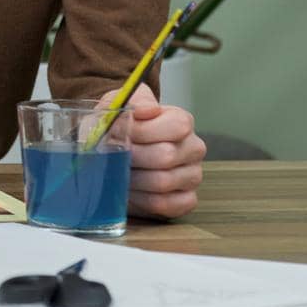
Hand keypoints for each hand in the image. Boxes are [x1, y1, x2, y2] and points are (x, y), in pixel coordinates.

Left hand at [101, 84, 205, 219]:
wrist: (112, 148)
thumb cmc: (118, 126)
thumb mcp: (119, 105)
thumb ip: (134, 102)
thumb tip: (149, 109)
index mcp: (182, 121)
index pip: (176, 126)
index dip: (142, 130)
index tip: (117, 131)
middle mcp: (193, 148)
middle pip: (166, 156)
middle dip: (131, 157)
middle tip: (112, 155)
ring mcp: (192, 175)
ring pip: (163, 182)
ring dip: (132, 178)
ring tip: (117, 172)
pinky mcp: (186, 200)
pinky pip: (166, 204)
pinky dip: (141, 199)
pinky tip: (128, 190)